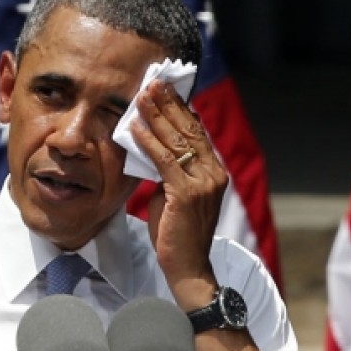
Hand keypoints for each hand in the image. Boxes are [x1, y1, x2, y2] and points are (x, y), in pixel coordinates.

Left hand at [129, 80, 227, 308]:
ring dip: (157, 116)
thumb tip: (149, 153)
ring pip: (178, 141)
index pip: (197, 133)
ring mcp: (204, 183)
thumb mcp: (172, 196)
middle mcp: (213, 173)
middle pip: (189, 130)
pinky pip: (165, 161)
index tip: (165, 89)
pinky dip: (149, 142)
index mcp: (214, 172)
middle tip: (153, 82)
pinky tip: (136, 127)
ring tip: (142, 96)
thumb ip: (166, 174)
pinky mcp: (188, 194)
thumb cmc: (177, 236)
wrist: (188, 268)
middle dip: (169, 104)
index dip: (180, 109)